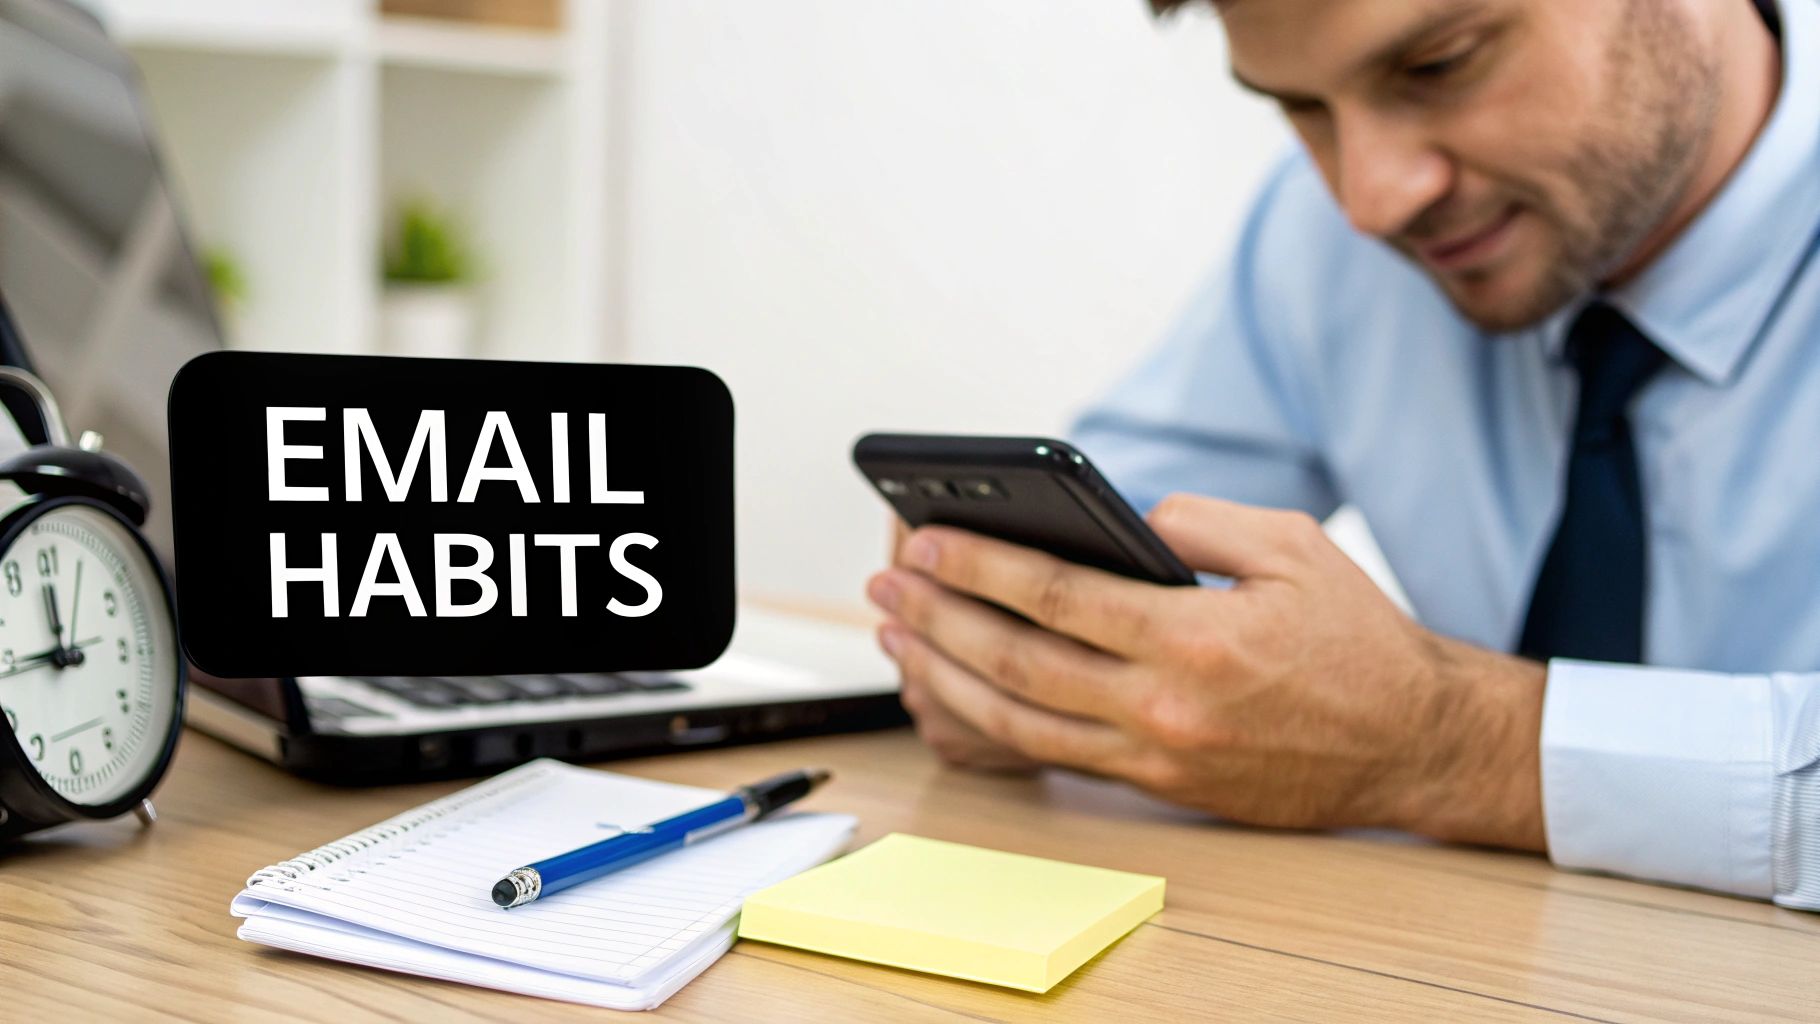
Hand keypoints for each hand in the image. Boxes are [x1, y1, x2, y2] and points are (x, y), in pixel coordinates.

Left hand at [866, 494, 1547, 849]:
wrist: (1413, 742)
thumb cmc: (1357, 637)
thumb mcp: (1291, 545)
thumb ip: (1195, 522)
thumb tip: (1116, 519)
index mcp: (1194, 637)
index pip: (1056, 596)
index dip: (980, 567)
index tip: (925, 541)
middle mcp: (1165, 706)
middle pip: (1019, 663)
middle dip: (939, 620)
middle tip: (886, 586)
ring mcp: (1157, 757)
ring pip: (1022, 723)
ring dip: (947, 680)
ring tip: (898, 639)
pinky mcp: (1160, 788)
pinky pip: (1057, 758)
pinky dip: (996, 726)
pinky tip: (959, 692)